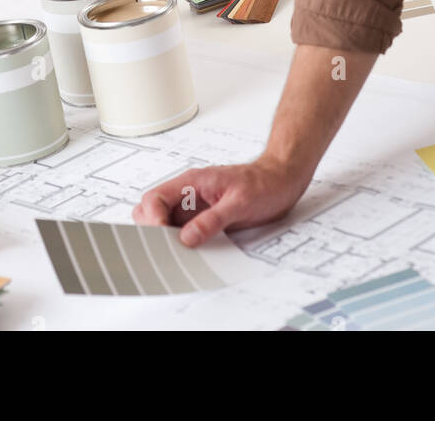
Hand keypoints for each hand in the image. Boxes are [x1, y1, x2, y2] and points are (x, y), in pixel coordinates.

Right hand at [132, 155, 305, 246]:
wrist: (282, 180)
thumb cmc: (264, 183)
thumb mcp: (239, 202)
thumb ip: (212, 220)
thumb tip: (187, 237)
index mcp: (192, 182)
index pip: (155, 198)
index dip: (153, 219)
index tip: (163, 237)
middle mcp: (190, 194)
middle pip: (152, 210)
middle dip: (154, 229)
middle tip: (168, 247)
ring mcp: (196, 207)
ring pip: (166, 222)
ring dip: (167, 238)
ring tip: (178, 253)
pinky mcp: (205, 218)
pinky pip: (184, 231)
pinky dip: (181, 243)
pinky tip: (191, 253)